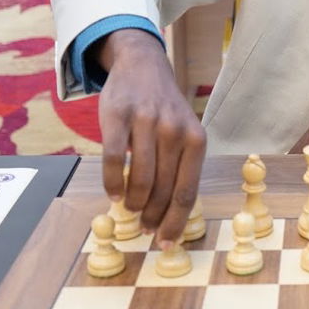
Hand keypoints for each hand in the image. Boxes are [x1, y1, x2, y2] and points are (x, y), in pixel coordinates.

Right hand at [97, 29, 206, 248]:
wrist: (143, 66)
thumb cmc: (165, 110)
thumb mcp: (184, 133)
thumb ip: (179, 168)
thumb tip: (170, 215)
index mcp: (196, 139)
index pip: (187, 191)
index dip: (175, 221)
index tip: (166, 242)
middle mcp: (174, 130)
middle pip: (164, 190)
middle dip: (152, 217)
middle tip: (144, 229)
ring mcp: (146, 121)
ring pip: (140, 179)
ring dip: (133, 203)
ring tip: (130, 209)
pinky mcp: (118, 116)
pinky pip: (114, 160)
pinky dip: (113, 183)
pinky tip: (113, 194)